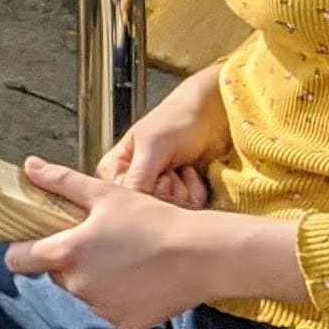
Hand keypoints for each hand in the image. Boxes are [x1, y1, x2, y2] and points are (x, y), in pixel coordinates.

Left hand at [4, 157, 299, 328]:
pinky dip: (119, 297)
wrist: (203, 255)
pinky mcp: (123, 324)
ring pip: (84, 292)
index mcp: (67, 253)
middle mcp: (78, 286)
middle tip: (100, 242)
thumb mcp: (106, 194)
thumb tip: (29, 167)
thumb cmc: (155, 219)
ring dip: (95, 279)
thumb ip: (62, 182)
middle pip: (56, 275)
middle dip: (70, 260)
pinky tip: (141, 278)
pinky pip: (110, 309)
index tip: (34, 243)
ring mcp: (100, 308)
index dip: (22, 250)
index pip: (17, 260)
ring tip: (126, 257)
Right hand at [98, 63, 228, 208]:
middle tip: (173, 167)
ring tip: (184, 167)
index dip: (147, 190)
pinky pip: (186, 211)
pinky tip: (193, 173)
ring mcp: (157, 192)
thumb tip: (131, 206)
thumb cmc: (178, 121)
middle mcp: (133, 184)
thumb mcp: (153, 145)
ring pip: (168, 210)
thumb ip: (138, 177)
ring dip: (184, 189)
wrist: (213, 117)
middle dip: (168, 189)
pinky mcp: (178, 199)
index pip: (125, 199)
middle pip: (148, 208)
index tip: (160, 173)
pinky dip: (195, 192)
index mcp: (115, 169)